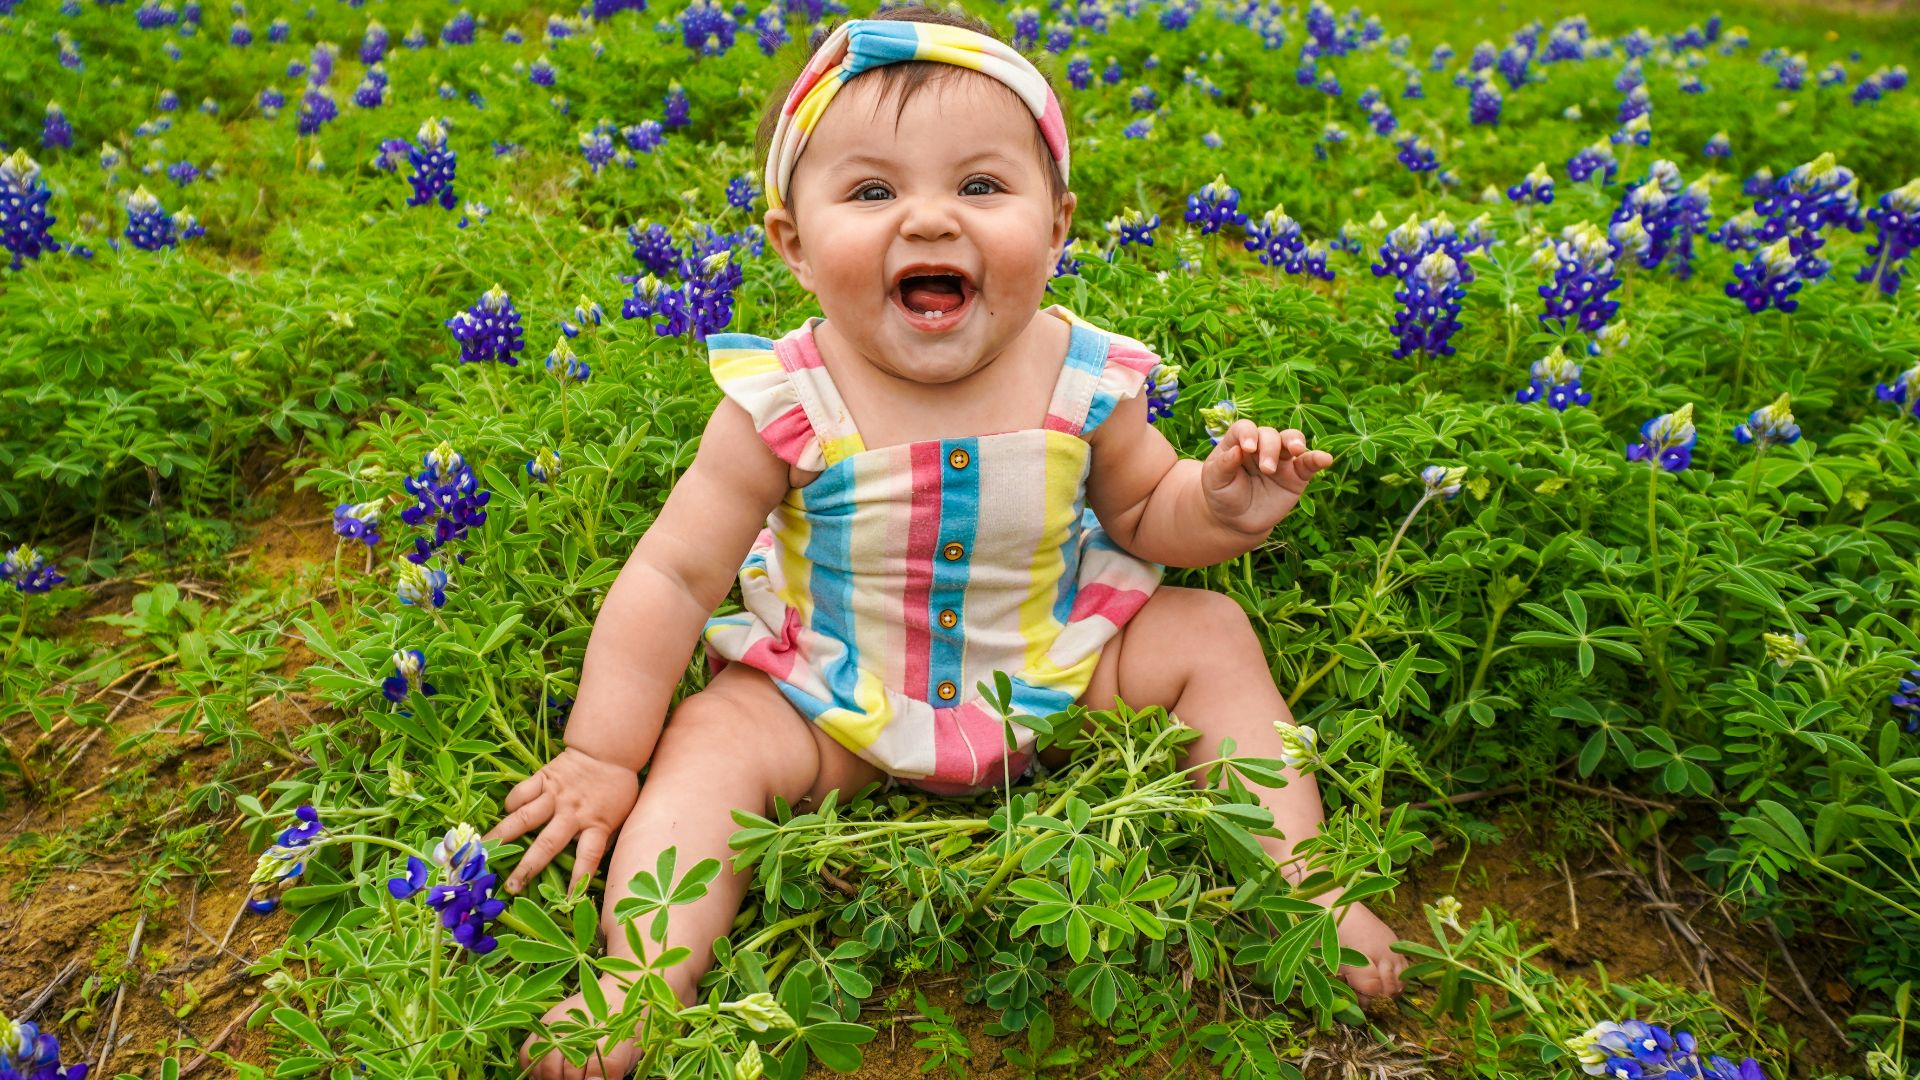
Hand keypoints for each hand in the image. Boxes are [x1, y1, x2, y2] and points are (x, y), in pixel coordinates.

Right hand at [484, 747, 640, 896]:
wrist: (609, 750)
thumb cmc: (617, 789)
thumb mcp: (621, 817)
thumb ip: (606, 839)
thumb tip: (593, 867)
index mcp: (597, 825)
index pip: (589, 857)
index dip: (579, 878)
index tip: (569, 900)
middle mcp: (573, 813)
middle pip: (547, 844)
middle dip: (527, 867)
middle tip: (509, 887)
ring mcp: (555, 795)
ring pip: (525, 818)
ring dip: (504, 836)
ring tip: (484, 851)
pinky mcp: (544, 778)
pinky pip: (521, 793)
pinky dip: (511, 804)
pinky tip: (505, 814)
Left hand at [1201, 419, 1333, 535]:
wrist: (1237, 521)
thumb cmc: (1223, 495)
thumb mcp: (1215, 481)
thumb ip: (1223, 465)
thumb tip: (1236, 449)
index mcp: (1239, 442)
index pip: (1245, 428)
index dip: (1248, 433)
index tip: (1247, 448)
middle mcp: (1262, 446)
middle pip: (1270, 434)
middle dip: (1270, 448)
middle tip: (1266, 469)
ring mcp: (1282, 459)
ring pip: (1292, 440)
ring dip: (1295, 442)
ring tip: (1297, 450)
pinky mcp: (1297, 475)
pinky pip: (1309, 464)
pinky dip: (1318, 459)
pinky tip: (1325, 459)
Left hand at [1310, 894, 1407, 1004]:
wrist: (1335, 904)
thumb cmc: (1325, 934)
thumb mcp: (1328, 960)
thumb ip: (1343, 982)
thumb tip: (1358, 1002)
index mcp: (1358, 955)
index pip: (1372, 988)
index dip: (1365, 1001)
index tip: (1358, 1002)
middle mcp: (1380, 951)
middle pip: (1389, 988)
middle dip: (1378, 999)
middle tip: (1366, 999)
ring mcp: (1391, 946)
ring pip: (1400, 981)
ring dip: (1389, 991)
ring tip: (1375, 991)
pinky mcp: (1396, 942)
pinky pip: (1405, 968)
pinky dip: (1397, 979)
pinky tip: (1384, 980)